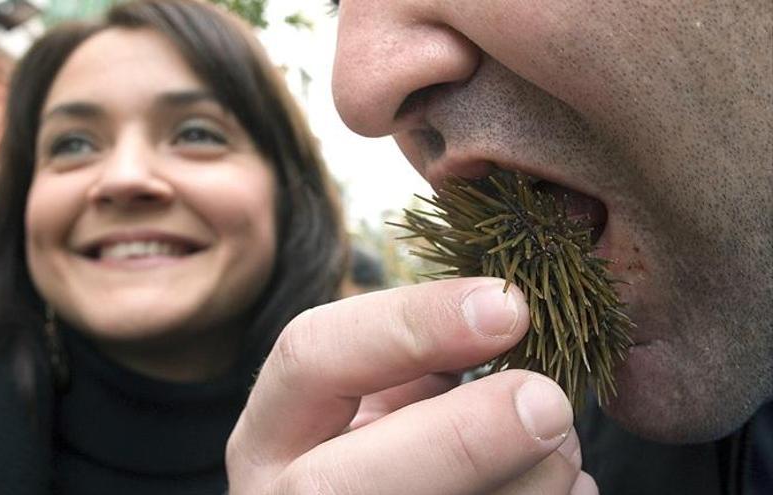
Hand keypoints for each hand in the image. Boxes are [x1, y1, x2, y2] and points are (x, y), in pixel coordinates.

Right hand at [227, 278, 597, 493]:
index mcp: (272, 435)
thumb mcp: (382, 399)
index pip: (309, 358)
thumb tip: (505, 318)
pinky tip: (556, 486)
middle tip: (548, 403)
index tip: (507, 307)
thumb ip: (420, 364)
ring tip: (560, 444)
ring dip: (527, 481)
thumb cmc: (388, 451)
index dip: (410, 325)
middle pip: (337, 484)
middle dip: (459, 440)